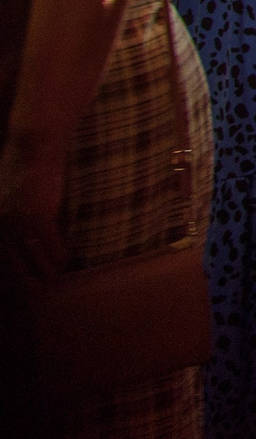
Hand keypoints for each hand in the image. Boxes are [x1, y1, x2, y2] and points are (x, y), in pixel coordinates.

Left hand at [0, 141, 67, 282]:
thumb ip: (7, 216)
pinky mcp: (37, 214)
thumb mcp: (5, 197)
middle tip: (36, 293)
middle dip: (23, 280)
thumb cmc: (21, 168)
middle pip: (10, 262)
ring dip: (44, 270)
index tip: (16, 287)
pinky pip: (49, 242)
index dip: (7, 274)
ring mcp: (17, 220)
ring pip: (31, 255)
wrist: (33, 146)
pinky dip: (57, 253)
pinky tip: (65, 260)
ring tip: (54, 278)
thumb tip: (18, 237)